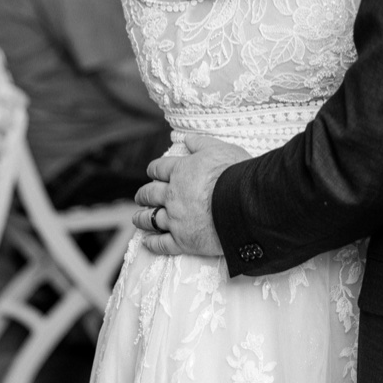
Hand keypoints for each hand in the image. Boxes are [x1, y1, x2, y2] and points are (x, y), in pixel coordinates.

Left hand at [131, 134, 248, 256]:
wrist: (245, 205)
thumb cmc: (235, 174)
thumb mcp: (219, 149)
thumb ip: (201, 143)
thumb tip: (187, 138)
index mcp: (180, 172)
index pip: (159, 169)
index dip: (153, 170)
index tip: (151, 173)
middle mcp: (172, 195)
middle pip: (150, 194)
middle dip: (143, 195)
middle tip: (140, 197)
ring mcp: (176, 219)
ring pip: (151, 219)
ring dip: (142, 218)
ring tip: (137, 218)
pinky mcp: (183, 241)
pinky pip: (162, 244)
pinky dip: (153, 244)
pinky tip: (147, 242)